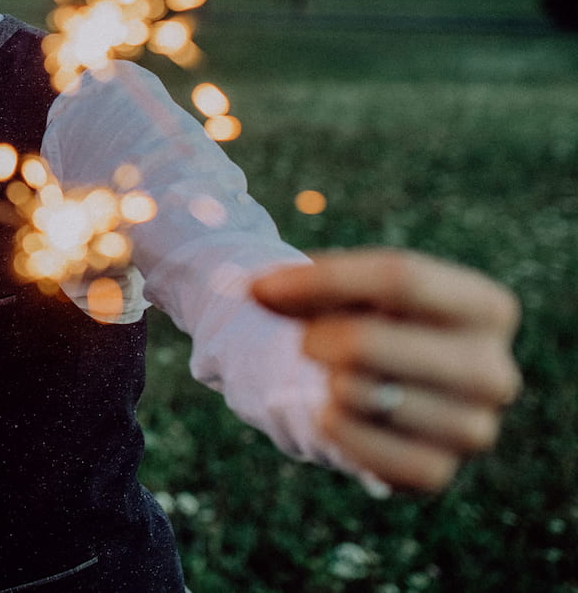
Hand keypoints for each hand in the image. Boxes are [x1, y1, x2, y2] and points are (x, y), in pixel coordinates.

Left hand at [252, 248, 520, 491]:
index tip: (261, 287)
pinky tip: (333, 412)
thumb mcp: (356, 289)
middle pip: (367, 341)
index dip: (320, 278)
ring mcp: (473, 429)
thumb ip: (310, 281)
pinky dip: (331, 425)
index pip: (400, 277)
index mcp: (489, 308)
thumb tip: (257, 290)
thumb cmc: (375, 322)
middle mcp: (494, 371)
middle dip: (315, 337)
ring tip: (338, 376)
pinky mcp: (436, 474)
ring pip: (358, 392)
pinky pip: (359, 446)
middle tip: (307, 342)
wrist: (389, 389)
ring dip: (326, 381)